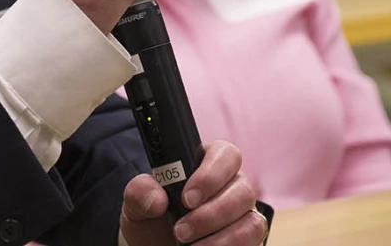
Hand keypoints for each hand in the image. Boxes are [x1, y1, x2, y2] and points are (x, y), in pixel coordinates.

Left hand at [120, 140, 265, 245]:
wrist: (155, 245)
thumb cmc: (151, 218)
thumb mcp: (137, 203)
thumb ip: (139, 191)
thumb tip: (157, 198)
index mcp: (206, 163)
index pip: (224, 154)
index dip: (210, 175)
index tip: (187, 199)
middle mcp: (231, 185)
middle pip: (243, 189)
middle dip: (211, 213)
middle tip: (181, 230)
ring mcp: (244, 213)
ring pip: (251, 220)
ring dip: (221, 237)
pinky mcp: (248, 238)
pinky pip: (254, 241)